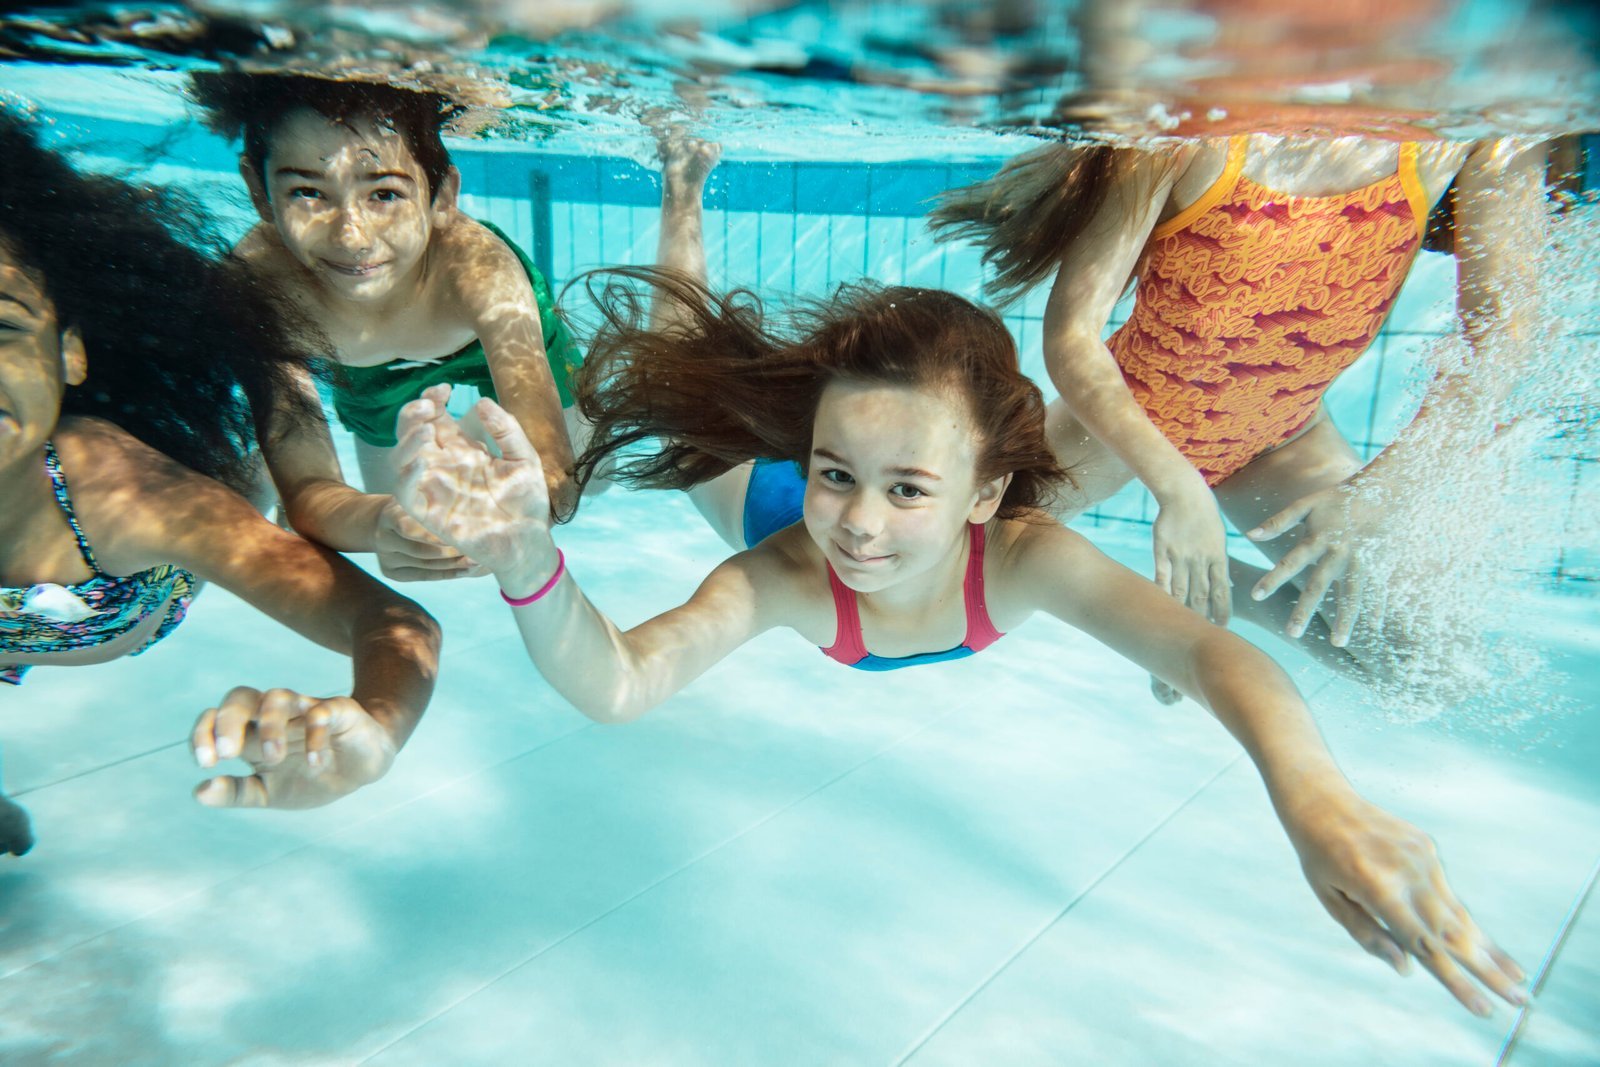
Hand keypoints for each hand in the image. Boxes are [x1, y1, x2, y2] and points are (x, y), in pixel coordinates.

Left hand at [191, 686, 396, 809]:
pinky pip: (321, 712)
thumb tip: (199, 791)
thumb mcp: (269, 793)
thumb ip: (237, 792)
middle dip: (228, 721)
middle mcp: (273, 717)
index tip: (206, 763)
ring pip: (276, 697)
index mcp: (252, 735)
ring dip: (269, 726)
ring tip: (273, 757)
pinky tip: (315, 764)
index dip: (203, 734)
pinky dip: (314, 736)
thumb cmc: (310, 778)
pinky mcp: (338, 711)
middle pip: (240, 696)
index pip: (215, 718)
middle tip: (228, 755)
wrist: (363, 770)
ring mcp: (305, 710)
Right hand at [374, 497, 486, 581]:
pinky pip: (423, 575)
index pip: (409, 528)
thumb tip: (465, 501)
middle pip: (420, 551)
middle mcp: (383, 539)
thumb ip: (434, 498)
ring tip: (476, 561)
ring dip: (453, 565)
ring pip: (425, 565)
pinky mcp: (391, 572)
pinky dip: (446, 574)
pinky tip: (465, 571)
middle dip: (450, 552)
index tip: (457, 535)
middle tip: (477, 551)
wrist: (381, 521)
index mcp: (388, 516)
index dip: (432, 535)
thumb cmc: (411, 504)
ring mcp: (385, 557)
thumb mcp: (418, 494)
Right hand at [393, 385, 555, 581]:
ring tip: (427, 428)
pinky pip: (405, 493)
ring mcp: (433, 489)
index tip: (445, 388)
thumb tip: (481, 401)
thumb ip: (506, 430)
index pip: (435, 418)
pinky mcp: (428, 513)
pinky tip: (423, 462)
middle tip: (430, 404)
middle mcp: (443, 466)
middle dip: (413, 413)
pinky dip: (407, 476)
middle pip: (412, 433)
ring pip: (401, 458)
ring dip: (407, 440)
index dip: (432, 399)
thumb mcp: (524, 458)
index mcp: (462, 451)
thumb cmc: (526, 502)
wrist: (528, 541)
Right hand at [1152, 484, 1231, 623]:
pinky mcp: (1162, 549)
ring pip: (1182, 588)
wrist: (1184, 492)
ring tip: (1183, 625)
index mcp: (1218, 555)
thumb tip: (1222, 580)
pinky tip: (1162, 604)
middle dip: (1203, 616)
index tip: (1223, 627)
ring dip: (1183, 609)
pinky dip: (1162, 591)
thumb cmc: (1204, 512)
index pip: (1223, 590)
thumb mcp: (1218, 536)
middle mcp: (1201, 558)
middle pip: (1202, 594)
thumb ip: (1217, 560)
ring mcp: (1181, 555)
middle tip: (1203, 633)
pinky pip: (1162, 575)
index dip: (1223, 610)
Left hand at [1247, 477, 1381, 645]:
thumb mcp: (1306, 504)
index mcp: (1318, 538)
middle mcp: (1339, 552)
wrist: (1381, 490)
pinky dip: (1377, 607)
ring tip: (1338, 642)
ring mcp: (1361, 559)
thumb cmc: (1337, 499)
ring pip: (1352, 594)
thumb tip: (1250, 535)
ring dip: (1345, 618)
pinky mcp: (1379, 563)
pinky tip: (1373, 628)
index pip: (1290, 561)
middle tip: (1291, 633)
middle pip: (1319, 585)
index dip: (1273, 578)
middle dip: (1305, 609)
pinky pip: (1378, 589)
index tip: (1255, 596)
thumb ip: (1278, 521)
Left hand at [1284, 789, 1526, 1015]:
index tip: (1482, 1008)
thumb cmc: (1319, 857)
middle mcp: (1407, 872)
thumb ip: (1367, 935)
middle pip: (1455, 934)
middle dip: (1490, 971)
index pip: (1425, 945)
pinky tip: (1481, 945)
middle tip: (1520, 1001)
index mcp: (1379, 888)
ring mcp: (1421, 857)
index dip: (1456, 981)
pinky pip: (1446, 891)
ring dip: (1488, 948)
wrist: (1324, 802)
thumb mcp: (1331, 900)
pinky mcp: (1427, 846)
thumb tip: (1408, 969)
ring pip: (1459, 913)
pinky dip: (1464, 920)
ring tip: (1516, 980)